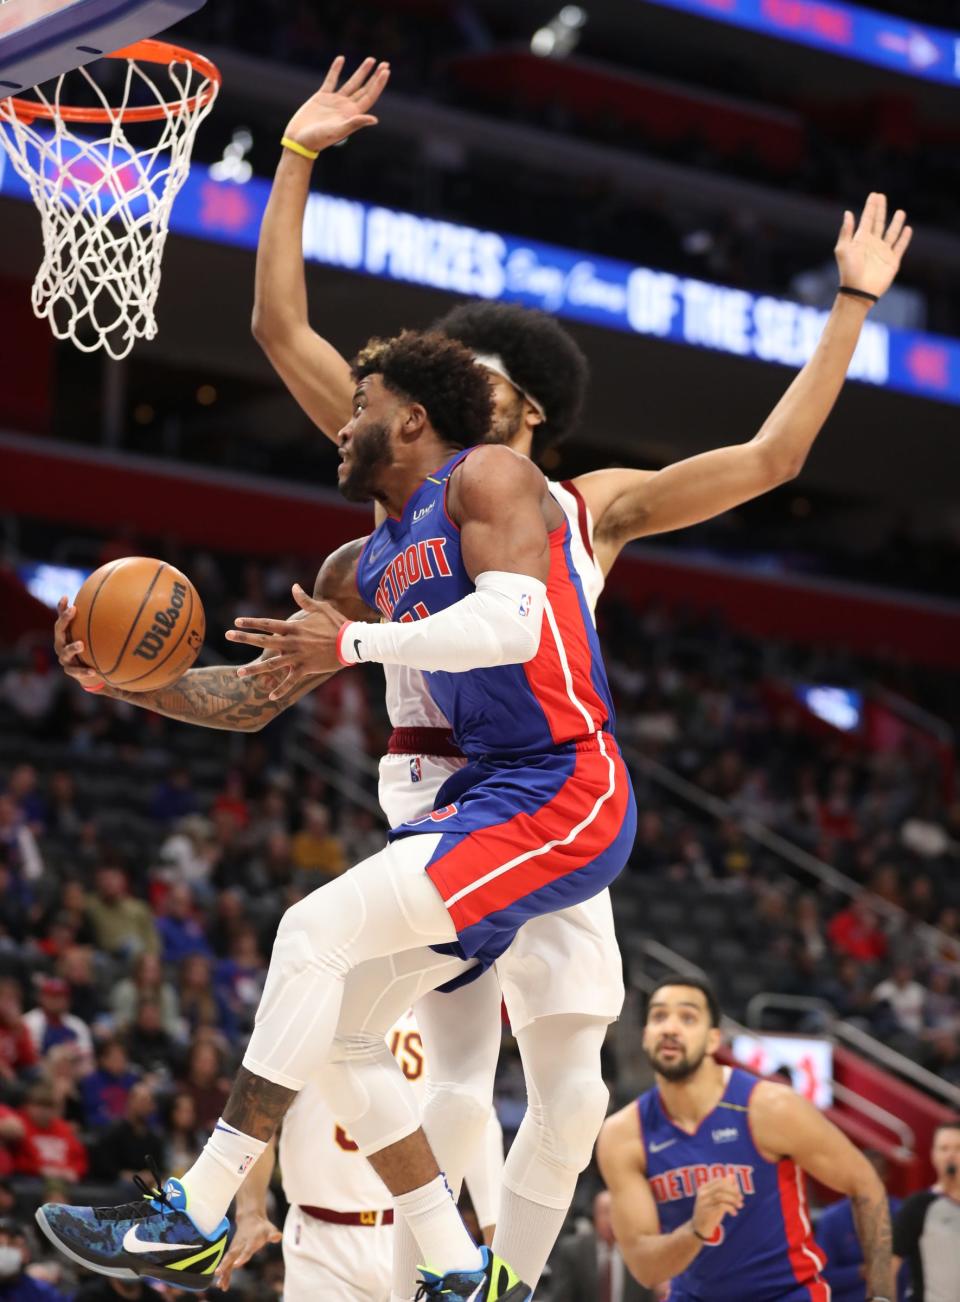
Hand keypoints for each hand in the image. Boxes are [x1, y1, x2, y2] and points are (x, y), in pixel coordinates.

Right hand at [54, 596, 105, 690]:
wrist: (87, 672)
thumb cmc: (86, 647)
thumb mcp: (87, 634)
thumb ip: (90, 620)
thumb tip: (103, 596)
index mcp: (64, 634)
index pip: (61, 618)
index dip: (62, 609)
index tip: (68, 598)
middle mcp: (61, 644)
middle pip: (59, 631)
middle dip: (65, 620)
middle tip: (73, 610)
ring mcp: (65, 658)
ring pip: (65, 652)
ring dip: (72, 647)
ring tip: (81, 644)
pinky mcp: (71, 671)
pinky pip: (76, 671)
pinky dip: (83, 671)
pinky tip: (93, 671)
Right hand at [215, 1213, 281, 1289]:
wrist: (250, 1218)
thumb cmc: (262, 1227)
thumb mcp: (269, 1229)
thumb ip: (273, 1234)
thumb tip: (279, 1236)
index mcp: (250, 1241)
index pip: (246, 1250)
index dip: (242, 1258)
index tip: (236, 1265)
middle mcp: (240, 1245)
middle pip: (232, 1256)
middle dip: (225, 1265)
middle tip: (218, 1274)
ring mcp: (235, 1248)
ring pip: (227, 1261)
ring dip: (223, 1272)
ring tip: (219, 1285)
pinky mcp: (232, 1251)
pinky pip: (227, 1263)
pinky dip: (224, 1273)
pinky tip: (220, 1284)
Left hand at [226, 585, 350, 694]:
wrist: (352, 642)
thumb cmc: (337, 623)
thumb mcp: (321, 608)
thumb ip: (304, 600)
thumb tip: (294, 586)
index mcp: (294, 627)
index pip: (268, 624)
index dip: (252, 622)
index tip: (236, 621)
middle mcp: (292, 642)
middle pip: (264, 641)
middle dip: (244, 638)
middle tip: (227, 635)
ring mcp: (298, 657)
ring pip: (272, 664)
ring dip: (255, 670)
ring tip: (239, 674)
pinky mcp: (306, 669)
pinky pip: (290, 681)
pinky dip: (280, 690)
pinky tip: (270, 696)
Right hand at [284, 56, 389, 155]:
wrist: (300, 140)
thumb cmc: (318, 139)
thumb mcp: (338, 131)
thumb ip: (355, 123)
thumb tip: (375, 119)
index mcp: (352, 115)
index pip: (369, 96)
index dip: (378, 84)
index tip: (386, 71)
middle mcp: (346, 107)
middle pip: (364, 89)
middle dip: (375, 76)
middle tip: (385, 64)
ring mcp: (334, 101)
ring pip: (351, 83)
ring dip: (361, 71)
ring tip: (371, 60)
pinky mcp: (321, 97)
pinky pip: (331, 80)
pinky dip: (336, 69)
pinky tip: (341, 58)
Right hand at [691, 1176, 743, 1240]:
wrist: (699, 1229)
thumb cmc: (710, 1212)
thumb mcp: (717, 1200)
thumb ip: (723, 1189)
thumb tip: (732, 1176)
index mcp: (703, 1188)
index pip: (719, 1181)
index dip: (731, 1185)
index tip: (738, 1192)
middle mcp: (702, 1193)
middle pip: (721, 1187)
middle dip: (733, 1192)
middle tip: (741, 1199)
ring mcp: (704, 1202)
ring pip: (721, 1195)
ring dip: (733, 1200)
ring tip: (740, 1206)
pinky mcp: (707, 1212)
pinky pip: (721, 1206)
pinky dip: (730, 1208)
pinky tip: (734, 1213)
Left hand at [834, 193, 911, 299]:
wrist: (858, 291)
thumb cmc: (848, 271)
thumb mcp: (843, 249)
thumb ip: (846, 231)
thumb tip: (848, 212)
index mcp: (860, 240)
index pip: (867, 219)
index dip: (870, 207)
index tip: (874, 195)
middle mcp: (872, 244)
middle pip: (879, 222)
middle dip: (881, 210)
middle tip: (882, 196)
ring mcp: (883, 252)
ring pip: (891, 233)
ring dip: (896, 222)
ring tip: (901, 212)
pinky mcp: (892, 261)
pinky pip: (900, 246)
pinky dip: (904, 238)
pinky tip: (908, 229)